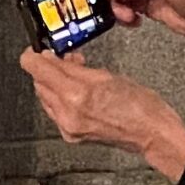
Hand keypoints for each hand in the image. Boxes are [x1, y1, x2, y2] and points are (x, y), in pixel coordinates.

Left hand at [19, 50, 184, 180]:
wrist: (151, 132)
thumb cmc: (140, 105)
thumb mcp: (106, 75)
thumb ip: (75, 67)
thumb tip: (54, 59)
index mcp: (76, 94)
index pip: (37, 69)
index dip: (33, 55)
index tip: (35, 50)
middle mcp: (68, 112)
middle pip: (39, 83)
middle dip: (47, 68)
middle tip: (62, 59)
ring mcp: (68, 126)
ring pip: (46, 97)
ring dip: (54, 83)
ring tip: (73, 75)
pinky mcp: (71, 134)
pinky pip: (55, 111)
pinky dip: (60, 99)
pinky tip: (75, 93)